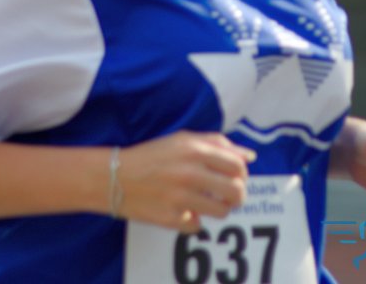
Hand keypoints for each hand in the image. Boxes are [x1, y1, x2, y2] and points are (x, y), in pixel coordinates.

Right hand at [115, 131, 255, 231]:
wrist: (116, 176)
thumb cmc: (154, 155)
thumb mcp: (183, 140)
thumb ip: (218, 144)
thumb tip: (250, 156)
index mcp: (195, 150)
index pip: (238, 165)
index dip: (242, 174)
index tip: (235, 177)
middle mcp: (190, 173)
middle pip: (236, 191)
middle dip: (237, 195)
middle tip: (228, 194)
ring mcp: (181, 198)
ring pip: (222, 211)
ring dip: (220, 209)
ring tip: (209, 202)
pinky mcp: (171, 219)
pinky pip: (198, 226)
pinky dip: (194, 220)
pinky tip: (184, 210)